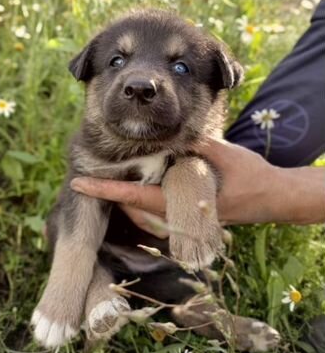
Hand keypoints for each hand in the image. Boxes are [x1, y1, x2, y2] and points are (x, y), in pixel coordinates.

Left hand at [70, 138, 324, 229]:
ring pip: (142, 212)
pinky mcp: (188, 217)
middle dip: (111, 193)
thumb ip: (196, 144)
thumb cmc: (251, 177)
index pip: (133, 197)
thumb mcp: (225, 154)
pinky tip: (142, 181)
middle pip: (132, 207)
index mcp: (180, 202)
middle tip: (89, 175)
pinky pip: (156, 211)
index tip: (78, 185)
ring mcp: (182, 220)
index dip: (104, 190)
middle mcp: (177, 216)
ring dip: (126, 196)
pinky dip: (142, 198)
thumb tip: (171, 132)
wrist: (273, 198)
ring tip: (108, 177)